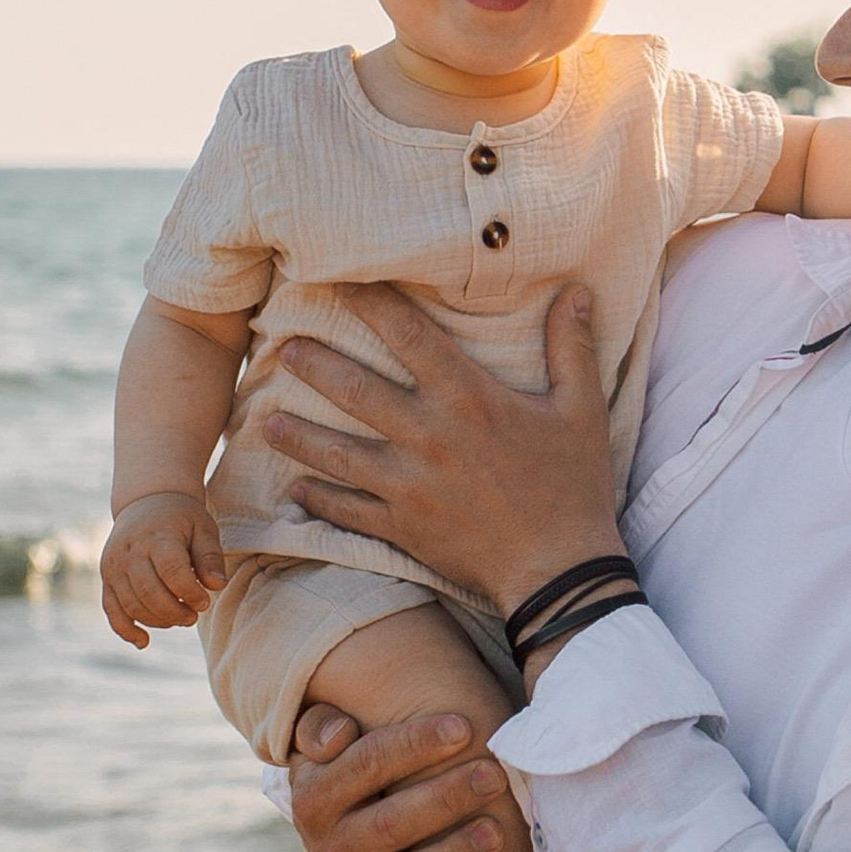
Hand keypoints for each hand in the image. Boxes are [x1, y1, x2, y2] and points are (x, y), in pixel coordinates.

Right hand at [100, 490, 226, 646]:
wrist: (146, 501)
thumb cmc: (181, 518)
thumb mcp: (203, 528)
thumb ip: (211, 557)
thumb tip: (216, 586)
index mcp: (157, 537)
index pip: (172, 572)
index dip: (190, 593)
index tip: (205, 602)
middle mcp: (130, 553)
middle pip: (149, 593)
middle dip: (175, 612)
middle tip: (193, 616)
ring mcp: (114, 566)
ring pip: (132, 605)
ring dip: (158, 620)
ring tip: (180, 618)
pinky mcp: (106, 578)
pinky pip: (111, 609)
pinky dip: (125, 629)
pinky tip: (144, 642)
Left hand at [265, 284, 623, 615]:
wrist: (558, 569)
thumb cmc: (573, 484)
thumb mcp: (582, 409)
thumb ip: (571, 347)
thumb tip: (578, 290)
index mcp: (468, 398)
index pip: (407, 335)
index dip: (370, 303)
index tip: (342, 282)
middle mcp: (427, 436)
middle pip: (354, 390)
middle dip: (314, 364)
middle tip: (283, 347)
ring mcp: (407, 485)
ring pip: (335, 453)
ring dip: (298, 434)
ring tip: (268, 420)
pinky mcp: (400, 527)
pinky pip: (346, 510)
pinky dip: (317, 499)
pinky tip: (296, 489)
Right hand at [289, 701, 506, 851]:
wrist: (382, 838)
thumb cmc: (376, 772)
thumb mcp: (343, 745)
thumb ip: (326, 726)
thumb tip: (340, 733)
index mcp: (314, 794)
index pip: (366, 763)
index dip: (415, 744)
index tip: (465, 727)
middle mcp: (328, 845)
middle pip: (389, 821)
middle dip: (445, 796)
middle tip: (495, 774)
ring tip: (497, 832)